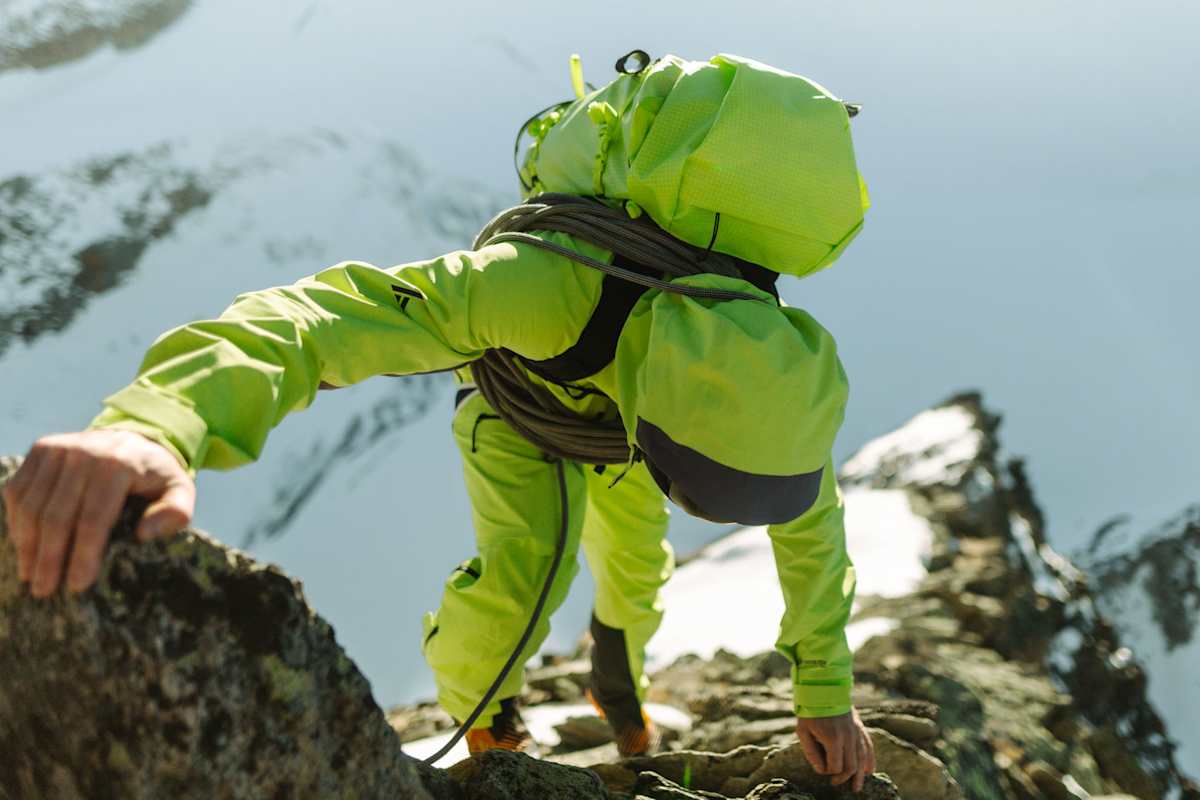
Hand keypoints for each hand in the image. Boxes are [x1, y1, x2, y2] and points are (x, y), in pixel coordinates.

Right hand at [2, 429, 194, 597]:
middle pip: (57, 516)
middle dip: (49, 558)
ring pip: (31, 506)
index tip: (77, 586)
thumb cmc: (156, 477)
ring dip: (27, 546)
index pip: (94, 518)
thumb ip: (175, 512)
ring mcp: (59, 448)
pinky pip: (17, 491)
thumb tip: (144, 534)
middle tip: (45, 590)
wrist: (135, 439)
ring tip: (31, 576)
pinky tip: (24, 547)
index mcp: (120, 464)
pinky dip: (16, 522)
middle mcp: (84, 452)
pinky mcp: (40, 449)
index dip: (83, 555)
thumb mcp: (180, 491)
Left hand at [795, 707, 875, 792]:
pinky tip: (870, 771)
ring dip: (860, 775)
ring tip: (857, 788)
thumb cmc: (810, 711)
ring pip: (862, 759)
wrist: (823, 689)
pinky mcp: (859, 727)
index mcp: (833, 739)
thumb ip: (811, 753)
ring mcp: (856, 732)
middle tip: (836, 784)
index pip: (835, 766)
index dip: (828, 772)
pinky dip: (869, 760)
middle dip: (844, 778)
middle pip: (851, 766)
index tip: (822, 770)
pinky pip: (868, 747)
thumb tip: (821, 771)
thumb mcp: (803, 731)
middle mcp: (848, 737)